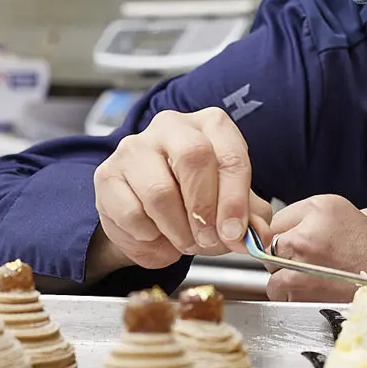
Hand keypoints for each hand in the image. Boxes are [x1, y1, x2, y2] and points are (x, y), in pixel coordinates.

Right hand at [93, 107, 274, 269]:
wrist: (147, 212)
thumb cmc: (195, 200)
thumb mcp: (230, 205)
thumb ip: (249, 218)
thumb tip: (259, 236)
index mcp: (210, 125)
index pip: (229, 155)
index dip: (235, 199)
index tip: (235, 233)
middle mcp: (171, 126)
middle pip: (193, 158)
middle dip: (204, 210)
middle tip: (208, 241)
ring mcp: (135, 147)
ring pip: (160, 192)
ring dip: (177, 230)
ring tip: (184, 242)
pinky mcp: (107, 174)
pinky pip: (131, 213)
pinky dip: (149, 237)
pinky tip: (156, 236)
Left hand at [265, 195, 366, 302]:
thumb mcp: (358, 215)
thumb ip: (324, 217)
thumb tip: (303, 225)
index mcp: (322, 207)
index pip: (280, 218)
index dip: (286, 234)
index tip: (293, 245)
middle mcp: (308, 229)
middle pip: (272, 243)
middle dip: (283, 254)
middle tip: (303, 264)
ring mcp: (302, 259)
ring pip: (271, 267)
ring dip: (284, 274)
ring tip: (307, 280)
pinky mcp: (301, 286)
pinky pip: (278, 289)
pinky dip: (287, 294)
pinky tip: (308, 293)